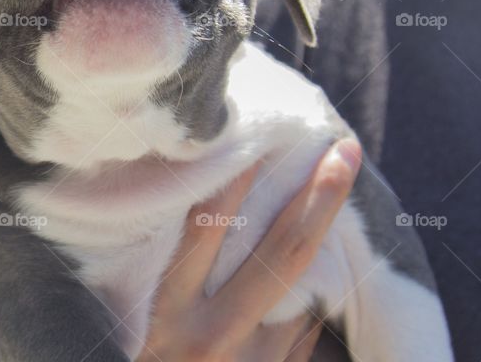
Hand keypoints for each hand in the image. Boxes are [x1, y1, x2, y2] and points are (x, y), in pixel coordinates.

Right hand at [137, 139, 361, 361]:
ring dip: (319, 245)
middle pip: (279, 255)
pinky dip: (306, 301)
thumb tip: (204, 216)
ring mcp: (253, 361)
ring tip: (331, 195)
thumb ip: (167, 279)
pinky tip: (307, 281)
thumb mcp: (138, 324)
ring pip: (301, 291)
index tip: (256, 141)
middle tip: (342, 153)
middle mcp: (214, 337)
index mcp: (170, 316)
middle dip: (318, 200)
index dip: (232, 183)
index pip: (203, 233)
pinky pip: (302, 330)